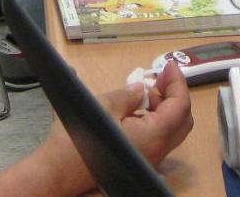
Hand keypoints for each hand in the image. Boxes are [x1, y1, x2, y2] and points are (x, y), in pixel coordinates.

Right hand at [39, 62, 194, 194]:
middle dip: (174, 95)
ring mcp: (149, 160)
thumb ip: (128, 96)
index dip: (178, 82)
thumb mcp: (103, 107)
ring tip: (146, 90)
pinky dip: (154, 120)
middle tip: (160, 77)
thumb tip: (141, 90)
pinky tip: (137, 109)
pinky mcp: (138, 163)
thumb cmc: (80, 139)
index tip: (169, 64)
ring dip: (164, 107)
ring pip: (170, 131)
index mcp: (153, 136)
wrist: (58, 173)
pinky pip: (156, 139)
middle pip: (182, 120)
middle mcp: (157, 151)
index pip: (180, 106)